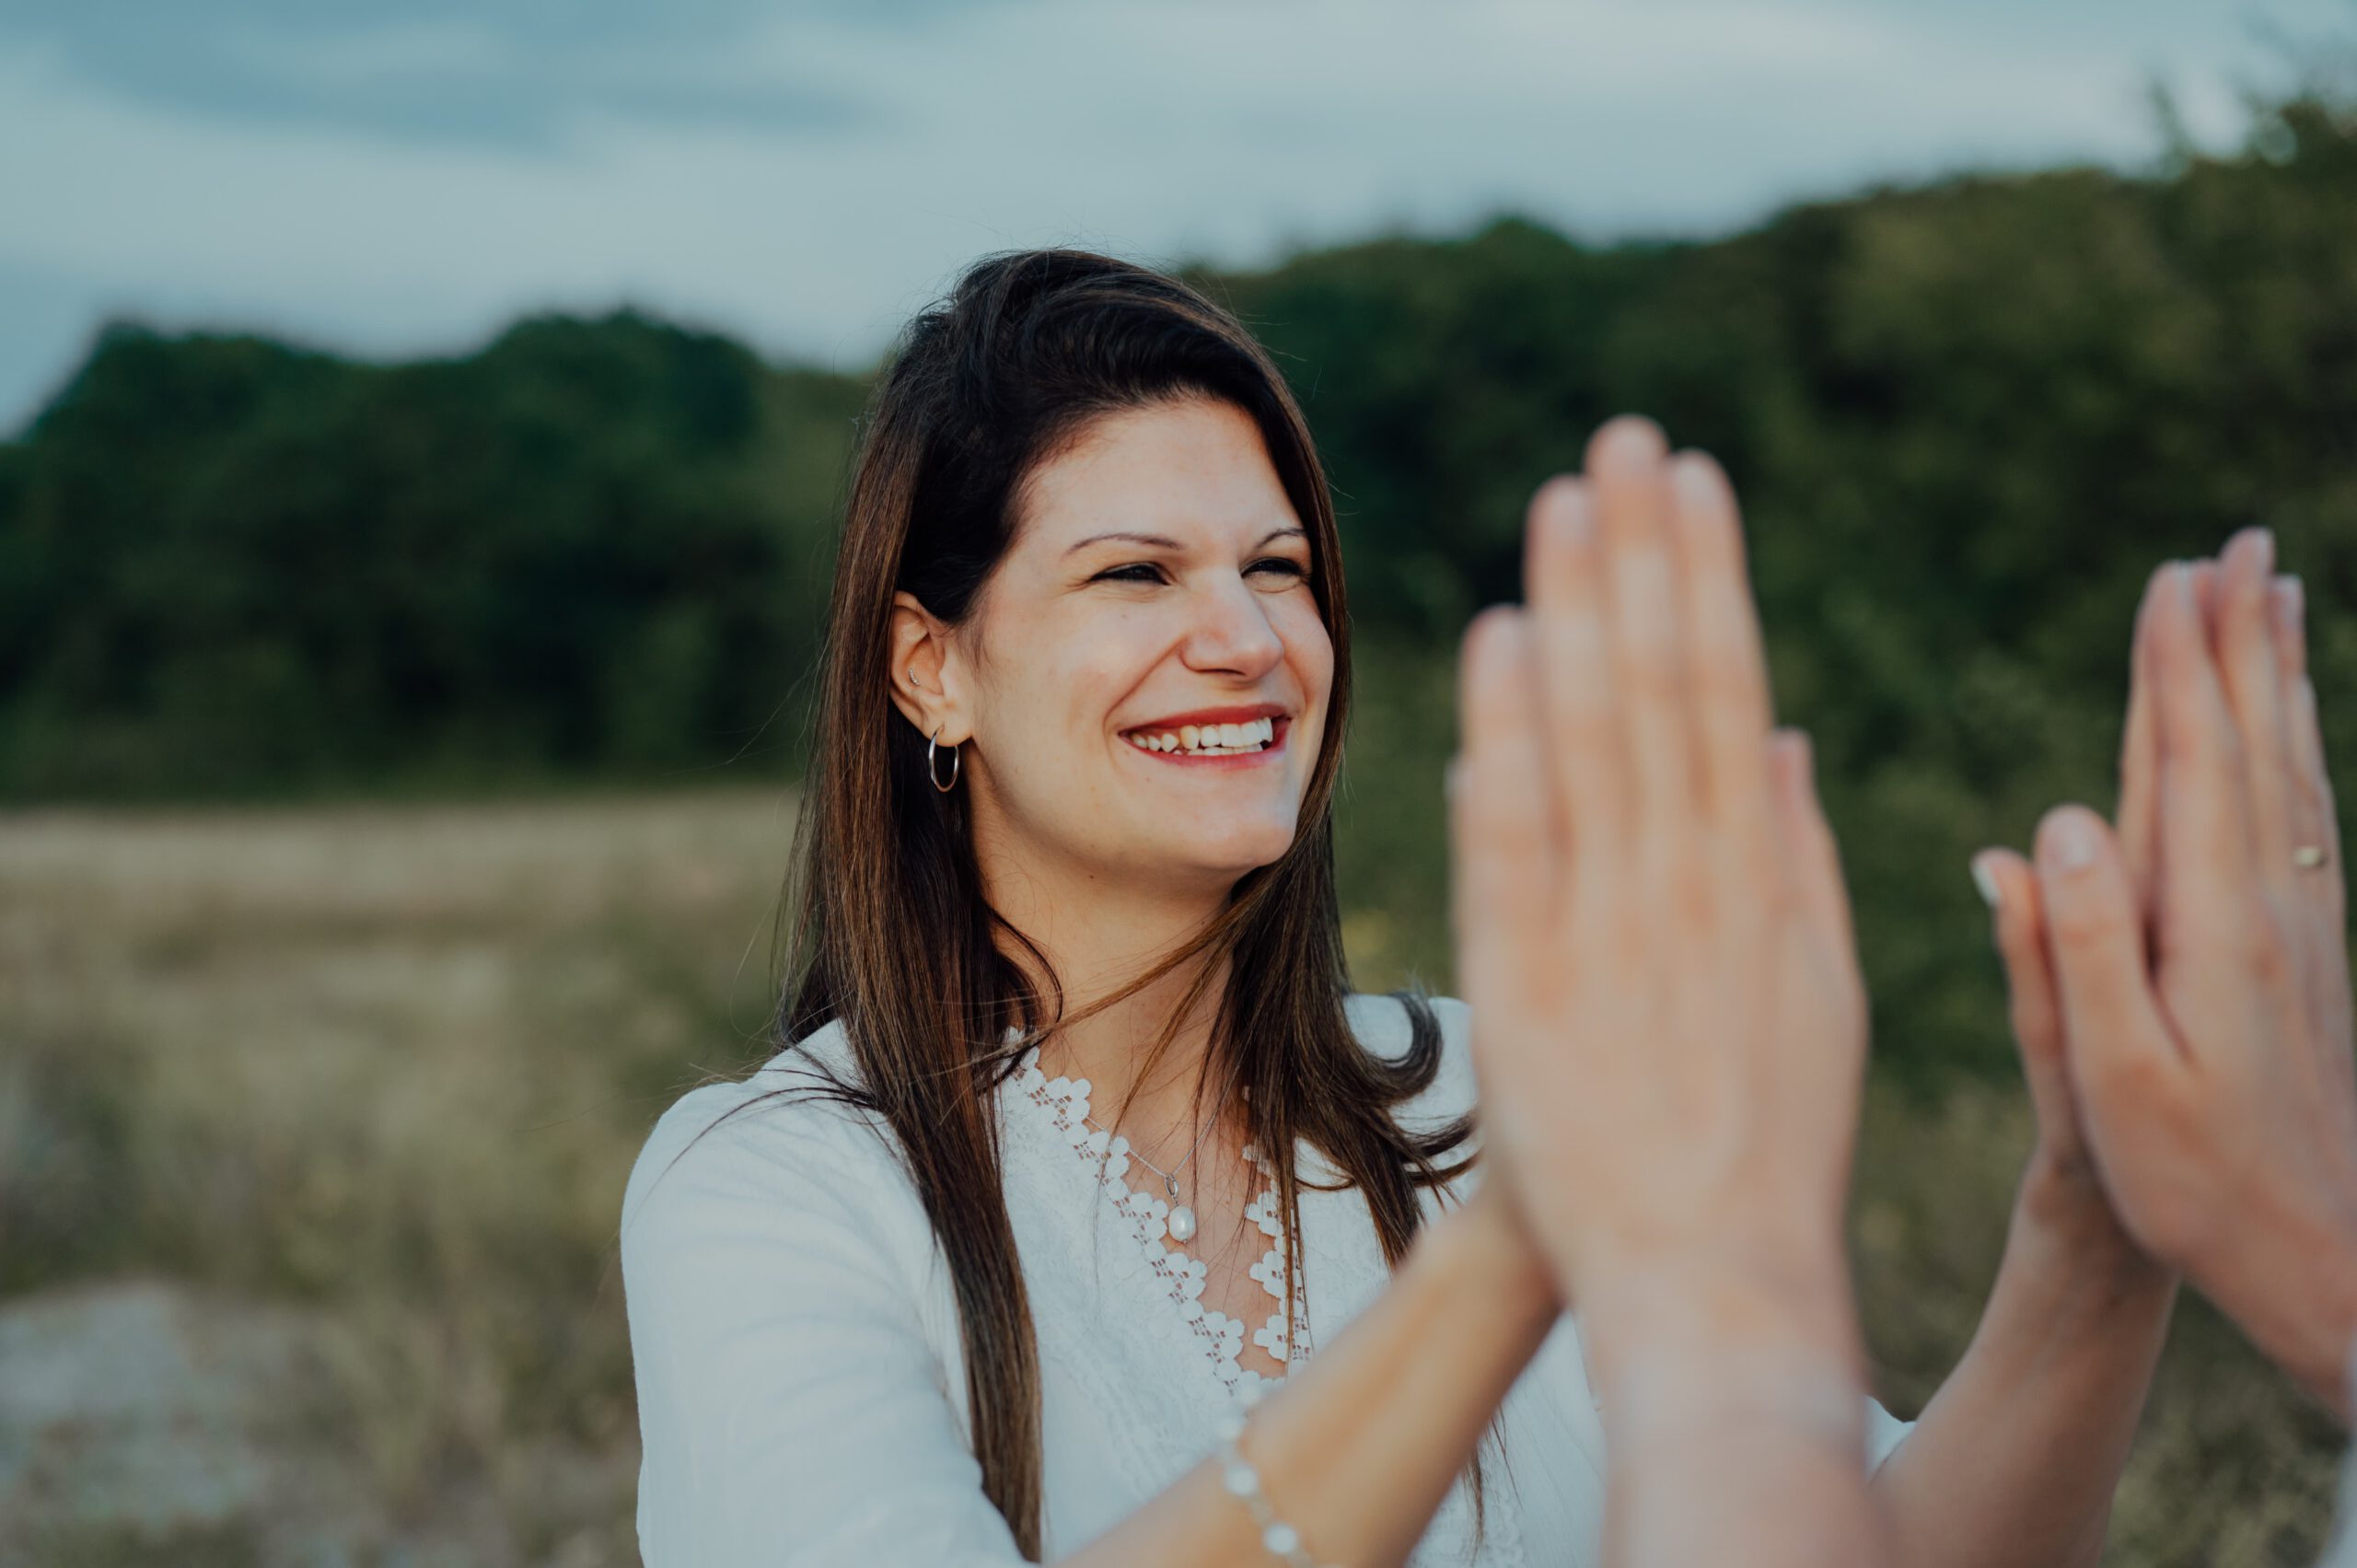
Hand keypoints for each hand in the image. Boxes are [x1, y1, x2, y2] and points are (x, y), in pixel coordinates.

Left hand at [1446, 416, 1869, 1357]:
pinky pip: (1515, 834)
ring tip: (1566, 497)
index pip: (1725, 688)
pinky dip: (1510, 734)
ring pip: (1595, 734)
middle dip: (1645, 554)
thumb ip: (1793, 856)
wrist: (1709, 1280)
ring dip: (1581, 608)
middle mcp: (1689, 879)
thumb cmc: (1764, 1143)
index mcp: (1759, 874)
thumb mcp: (1815, 992)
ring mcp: (1610, 924)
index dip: (1703, 577)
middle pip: (1663, 684)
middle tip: (1623, 437)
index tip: (1688, 480)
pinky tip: (1500, 639)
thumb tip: (1774, 737)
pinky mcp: (1528, 978)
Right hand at [2007, 530, 2356, 1414]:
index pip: (2190, 765)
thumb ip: (2075, 950)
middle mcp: (2267, 910)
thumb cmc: (2198, 1183)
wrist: (2329, 1259)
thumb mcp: (2109, 1080)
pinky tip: (2292, 733)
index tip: (2172, 576)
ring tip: (2278, 600)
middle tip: (2242, 546)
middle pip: (2254, 744)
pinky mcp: (2315, 956)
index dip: (2178, 668)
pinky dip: (2297, 749)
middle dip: (2240, 640)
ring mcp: (2303, 929)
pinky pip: (2307, 819)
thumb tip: (2052, 824)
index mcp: (2206, 929)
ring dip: (2279, 678)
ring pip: (2292, 771)